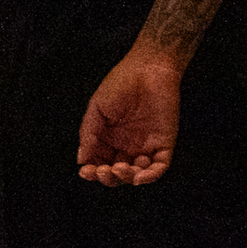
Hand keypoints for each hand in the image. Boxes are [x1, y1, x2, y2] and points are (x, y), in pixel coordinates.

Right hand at [77, 49, 183, 184]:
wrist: (148, 69)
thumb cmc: (120, 84)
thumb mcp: (97, 109)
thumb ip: (89, 134)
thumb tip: (82, 159)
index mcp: (108, 139)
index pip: (98, 163)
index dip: (92, 172)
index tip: (86, 172)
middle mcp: (126, 146)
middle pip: (117, 174)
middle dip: (109, 178)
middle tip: (104, 170)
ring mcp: (145, 145)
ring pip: (137, 173)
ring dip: (127, 178)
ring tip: (120, 168)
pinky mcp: (164, 142)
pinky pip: (159, 166)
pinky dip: (150, 176)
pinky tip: (139, 177)